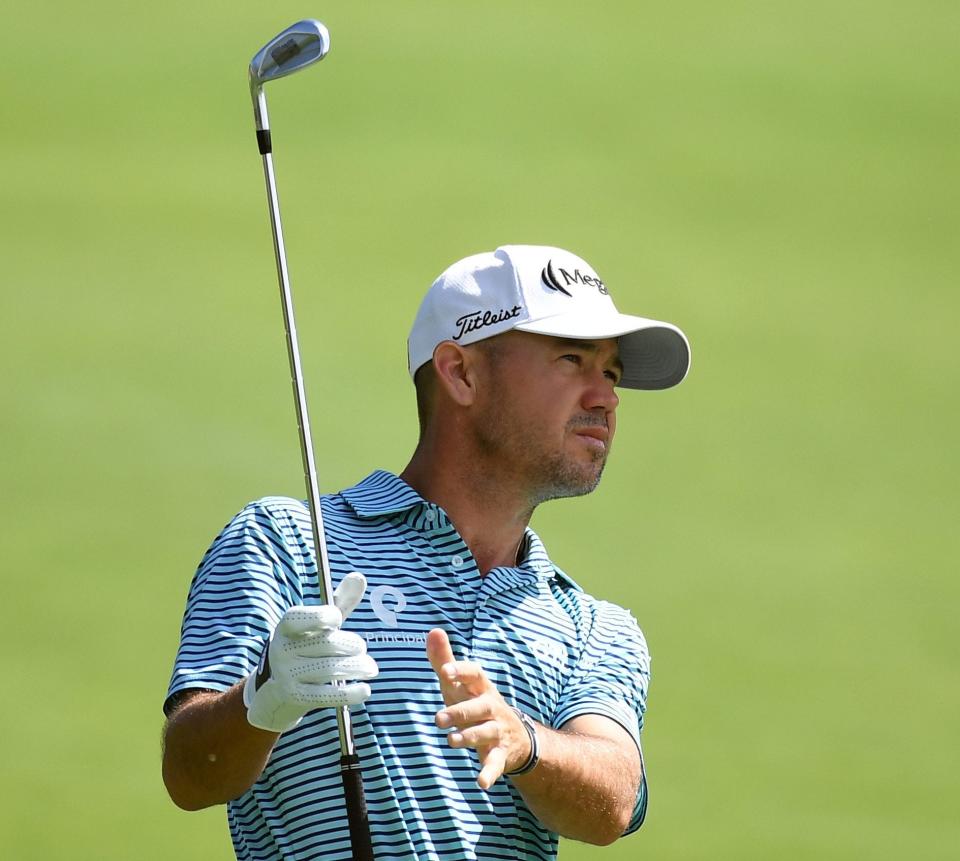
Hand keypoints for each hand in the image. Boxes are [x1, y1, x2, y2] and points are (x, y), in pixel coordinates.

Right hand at [243, 572, 378, 731]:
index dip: (321, 616)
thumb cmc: (307, 648)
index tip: (337, 619)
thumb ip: (339, 602)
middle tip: (362, 649)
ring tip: (371, 668)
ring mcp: (287, 675)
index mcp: (286, 627)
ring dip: (357, 668)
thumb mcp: (318, 626)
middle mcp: (282, 649)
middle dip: (351, 645)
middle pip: (324, 644)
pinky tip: (365, 690)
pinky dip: (350, 693)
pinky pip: (326, 695)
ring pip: (330, 669)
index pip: (298, 618)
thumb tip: (358, 576)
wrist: (277, 692)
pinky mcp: (295, 698)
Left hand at [426, 628, 531, 789]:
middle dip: (459, 712)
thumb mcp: (461, 685)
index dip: (461, 671)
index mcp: (481, 688)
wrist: (517, 737)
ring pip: (485, 733)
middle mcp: (492, 708)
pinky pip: (496, 763)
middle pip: (478, 707)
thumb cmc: (477, 705)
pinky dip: (489, 773)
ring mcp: (497, 731)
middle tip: (437, 718)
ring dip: (469, 737)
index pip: (475, 674)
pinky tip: (481, 783)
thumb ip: (445, 660)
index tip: (445, 671)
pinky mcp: (500, 755)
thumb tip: (432, 631)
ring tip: (450, 741)